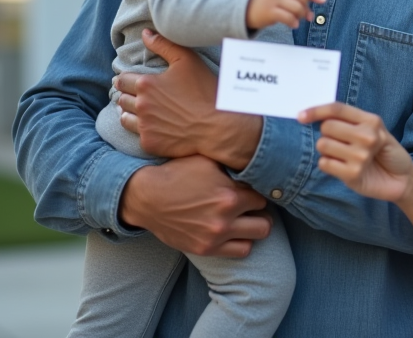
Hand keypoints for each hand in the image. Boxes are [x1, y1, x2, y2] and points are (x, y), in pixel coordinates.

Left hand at [115, 30, 262, 168]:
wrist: (218, 126)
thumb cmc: (205, 91)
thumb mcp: (188, 61)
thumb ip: (164, 45)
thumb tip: (145, 34)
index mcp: (146, 84)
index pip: (122, 79)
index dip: (124, 78)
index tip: (128, 79)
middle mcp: (141, 105)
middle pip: (121, 98)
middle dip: (126, 94)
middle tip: (134, 94)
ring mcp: (144, 126)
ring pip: (124, 117)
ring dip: (127, 112)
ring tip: (138, 109)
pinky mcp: (149, 142)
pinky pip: (136, 134)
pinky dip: (141, 129)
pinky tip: (151, 125)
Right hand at [119, 154, 270, 256]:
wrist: (146, 197)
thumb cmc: (177, 174)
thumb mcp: (207, 161)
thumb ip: (232, 166)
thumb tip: (254, 162)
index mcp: (229, 195)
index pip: (263, 197)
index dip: (259, 191)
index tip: (253, 189)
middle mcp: (225, 219)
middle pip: (266, 222)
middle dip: (261, 212)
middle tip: (252, 206)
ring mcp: (215, 237)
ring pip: (256, 238)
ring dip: (254, 228)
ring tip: (245, 219)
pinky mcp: (205, 249)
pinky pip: (240, 252)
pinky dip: (241, 242)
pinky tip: (234, 231)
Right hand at [247, 0, 325, 29]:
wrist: (242, 9)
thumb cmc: (265, 4)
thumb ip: (294, 0)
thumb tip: (311, 14)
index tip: (323, 0)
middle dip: (307, 8)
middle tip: (307, 17)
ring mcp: (273, 0)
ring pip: (296, 7)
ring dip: (301, 15)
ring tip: (297, 20)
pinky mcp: (269, 12)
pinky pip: (287, 17)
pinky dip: (293, 22)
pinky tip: (293, 25)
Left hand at [299, 102, 412, 202]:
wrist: (400, 180)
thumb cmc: (380, 154)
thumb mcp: (370, 131)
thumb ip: (349, 121)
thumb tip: (313, 116)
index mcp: (371, 120)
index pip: (337, 109)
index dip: (316, 110)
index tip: (300, 116)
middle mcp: (368, 134)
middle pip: (327, 127)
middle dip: (327, 136)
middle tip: (342, 144)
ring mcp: (362, 155)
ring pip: (323, 145)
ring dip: (328, 152)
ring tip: (346, 157)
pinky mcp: (355, 173)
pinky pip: (324, 164)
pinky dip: (330, 166)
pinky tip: (345, 168)